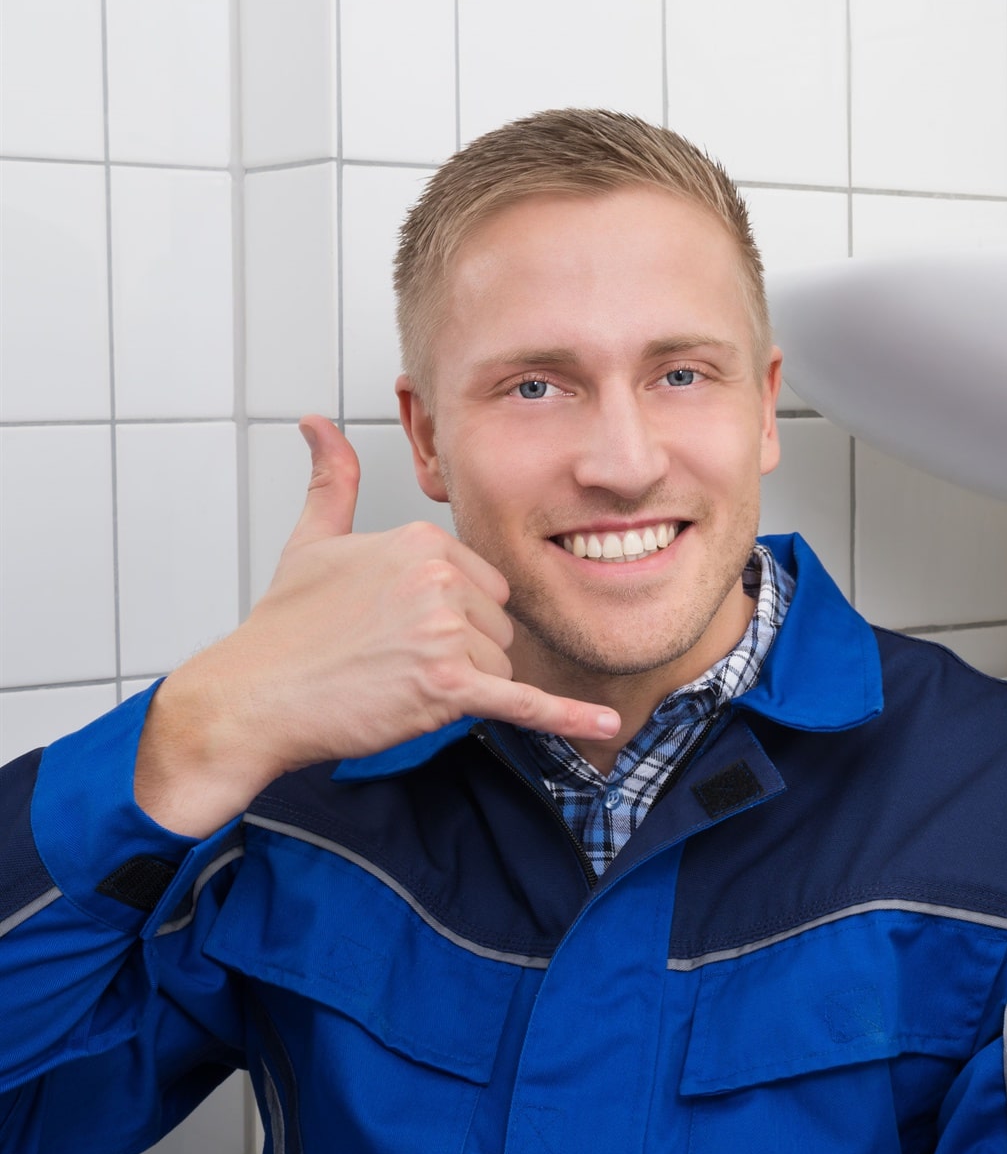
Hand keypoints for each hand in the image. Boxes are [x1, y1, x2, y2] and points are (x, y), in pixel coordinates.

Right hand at [133, 415, 620, 836]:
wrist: (252, 698)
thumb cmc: (283, 630)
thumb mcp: (311, 541)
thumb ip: (331, 479)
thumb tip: (317, 425)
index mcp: (422, 541)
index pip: (486, 586)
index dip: (450, 616)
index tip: (397, 626)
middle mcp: (439, 578)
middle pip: (497, 627)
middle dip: (458, 652)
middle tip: (391, 658)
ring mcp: (445, 631)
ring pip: (498, 668)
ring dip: (458, 686)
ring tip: (394, 680)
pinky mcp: (448, 685)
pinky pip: (523, 702)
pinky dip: (566, 719)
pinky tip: (608, 728)